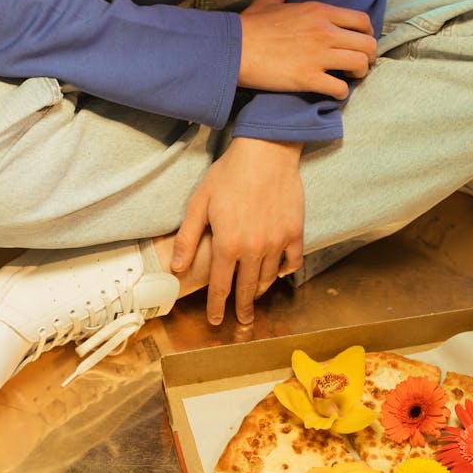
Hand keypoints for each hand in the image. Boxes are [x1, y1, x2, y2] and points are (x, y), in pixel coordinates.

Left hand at [171, 136, 303, 325]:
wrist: (266, 152)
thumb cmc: (228, 174)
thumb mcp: (199, 203)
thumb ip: (187, 238)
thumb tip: (177, 268)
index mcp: (227, 244)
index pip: (220, 286)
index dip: (217, 306)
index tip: (215, 320)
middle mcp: (254, 249)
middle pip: (247, 289)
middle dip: (242, 308)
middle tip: (241, 320)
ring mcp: (277, 242)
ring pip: (269, 277)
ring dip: (260, 290)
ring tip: (255, 296)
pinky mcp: (295, 232)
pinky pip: (292, 261)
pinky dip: (285, 270)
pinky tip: (279, 272)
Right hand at [238, 0, 375, 98]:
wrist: (233, 49)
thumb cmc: (249, 27)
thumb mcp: (268, 1)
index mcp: (319, 11)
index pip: (362, 21)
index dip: (366, 34)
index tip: (358, 43)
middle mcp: (324, 31)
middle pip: (368, 44)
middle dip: (367, 56)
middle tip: (357, 64)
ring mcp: (318, 55)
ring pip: (360, 65)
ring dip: (358, 74)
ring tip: (347, 77)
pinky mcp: (308, 78)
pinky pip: (340, 88)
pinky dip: (340, 92)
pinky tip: (331, 91)